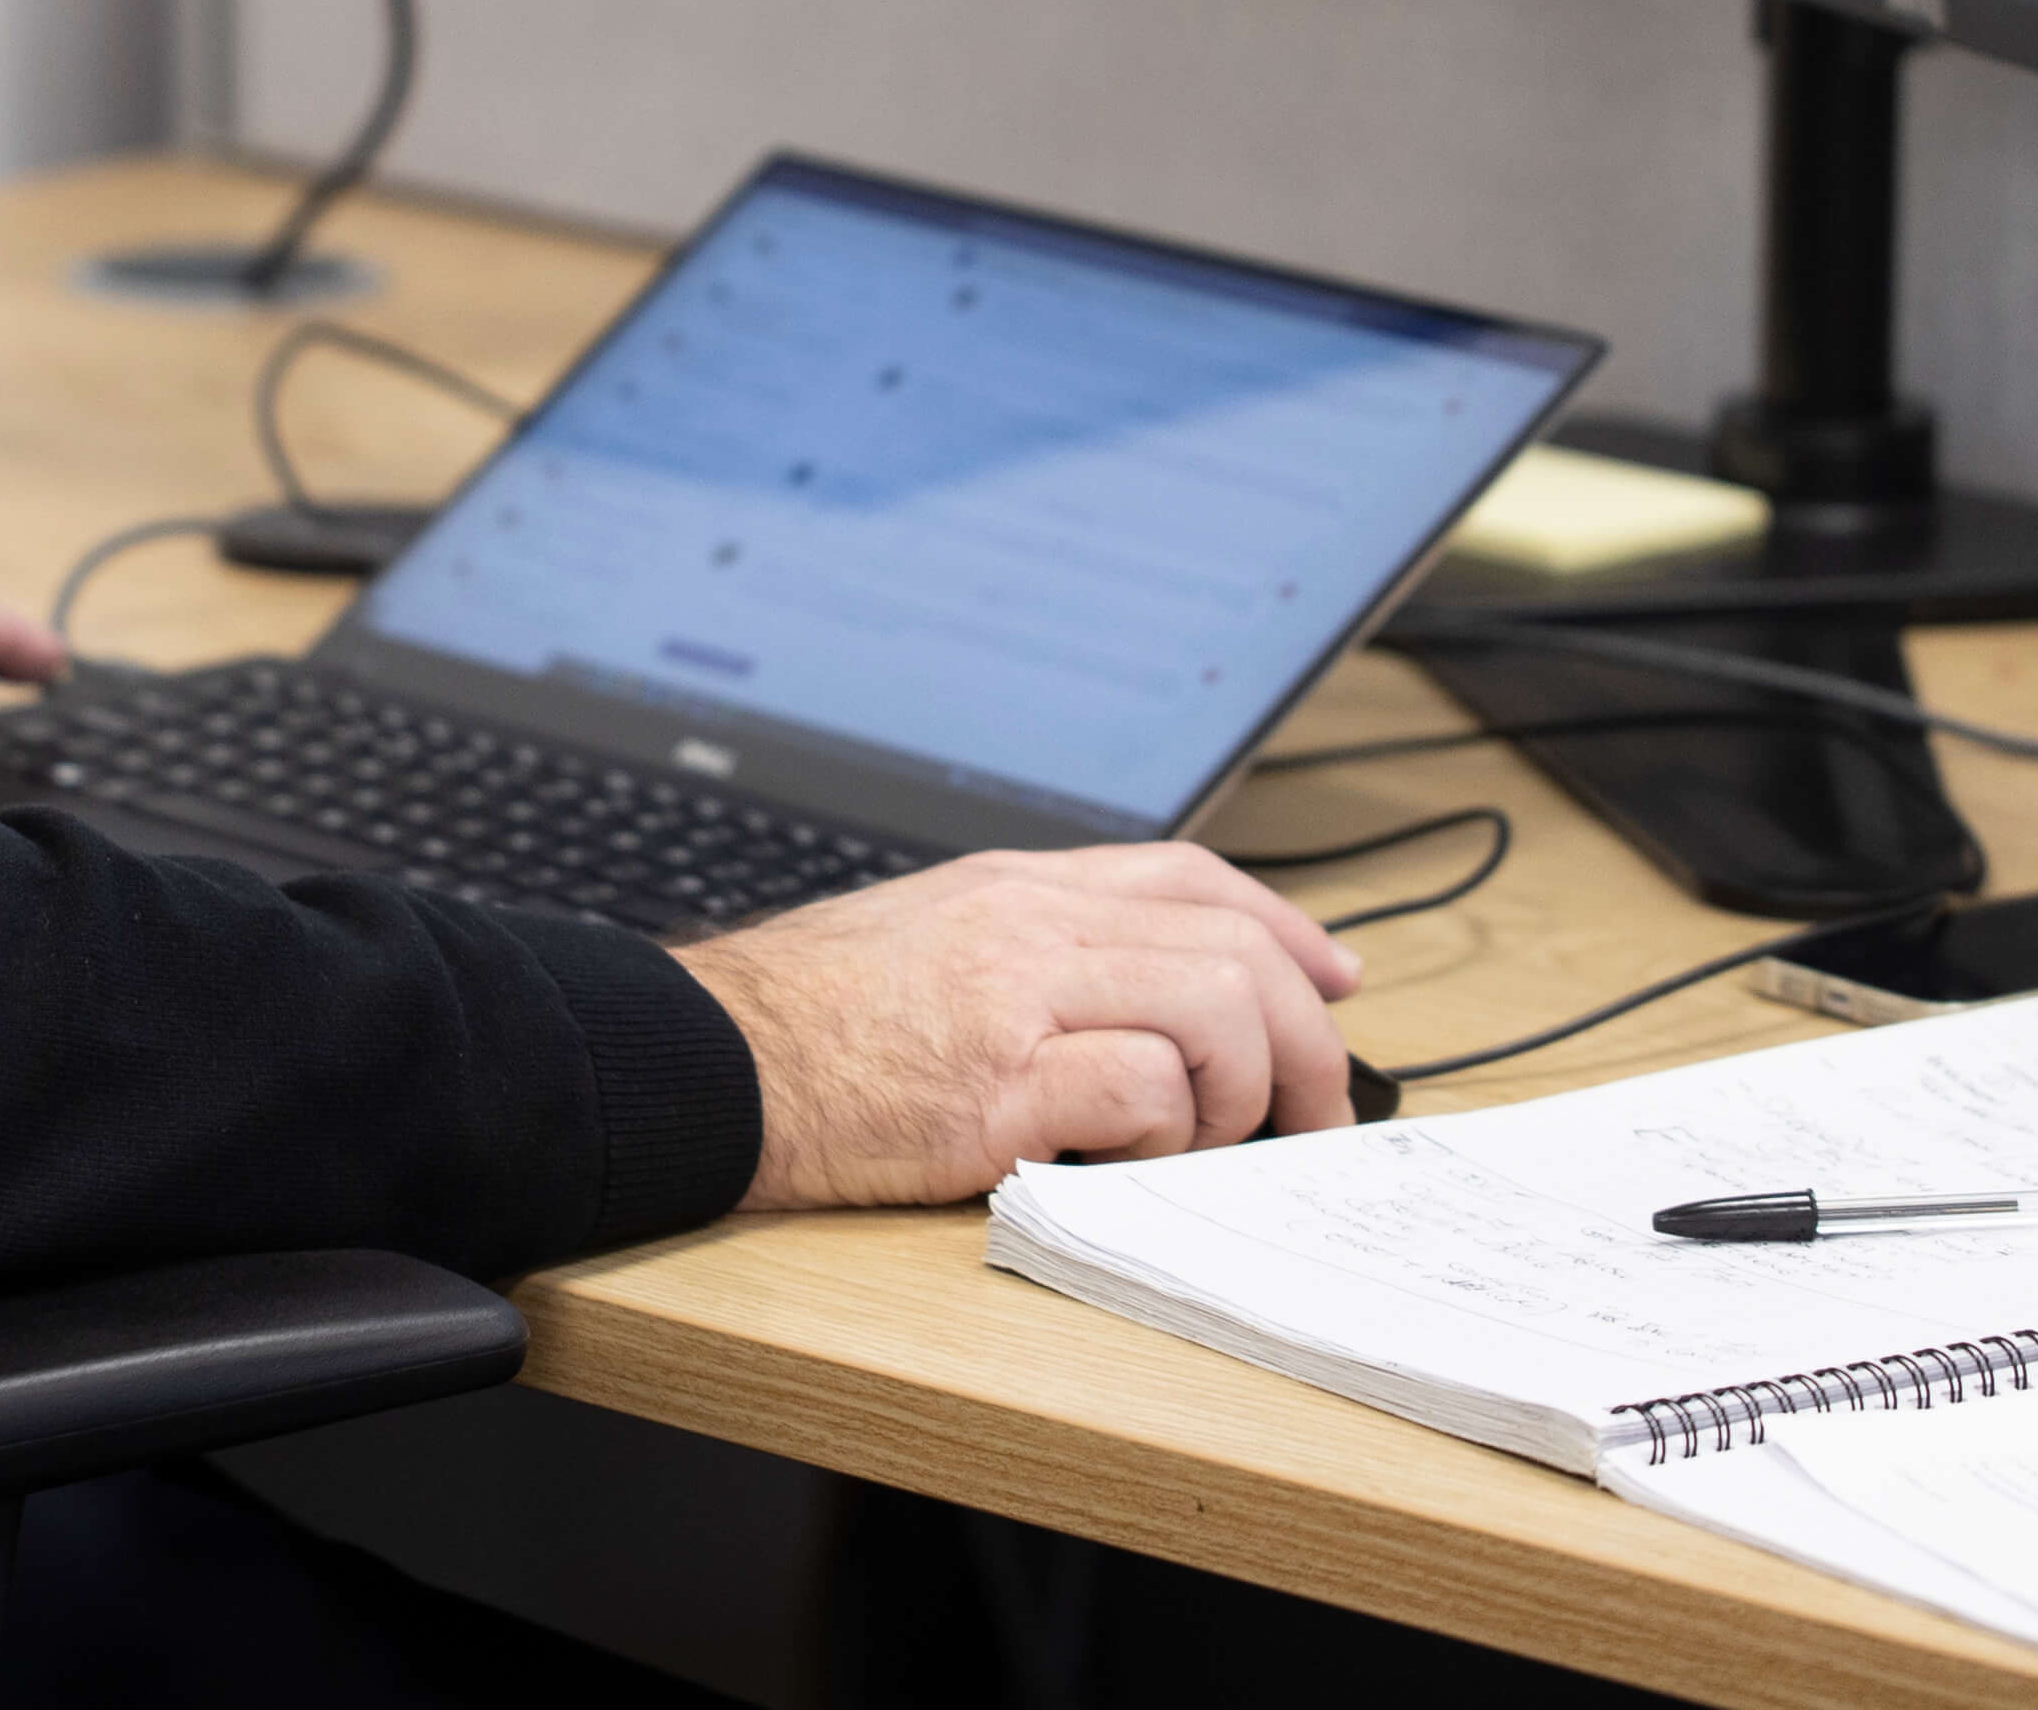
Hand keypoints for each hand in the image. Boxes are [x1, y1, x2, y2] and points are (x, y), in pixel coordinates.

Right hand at [671, 844, 1360, 1200]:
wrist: (706, 1060)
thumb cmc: (804, 1024)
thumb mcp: (925, 939)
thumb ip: (1025, 952)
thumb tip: (1131, 996)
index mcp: (1015, 888)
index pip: (1190, 878)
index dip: (1285, 926)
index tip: (1332, 977)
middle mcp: (1029, 926)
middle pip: (1233, 946)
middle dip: (1305, 1037)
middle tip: (1311, 1111)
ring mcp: (1017, 1001)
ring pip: (1215, 1008)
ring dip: (1244, 1093)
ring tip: (1210, 1145)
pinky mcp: (1000, 1090)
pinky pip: (1144, 1091)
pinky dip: (1168, 1135)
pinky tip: (1132, 1159)